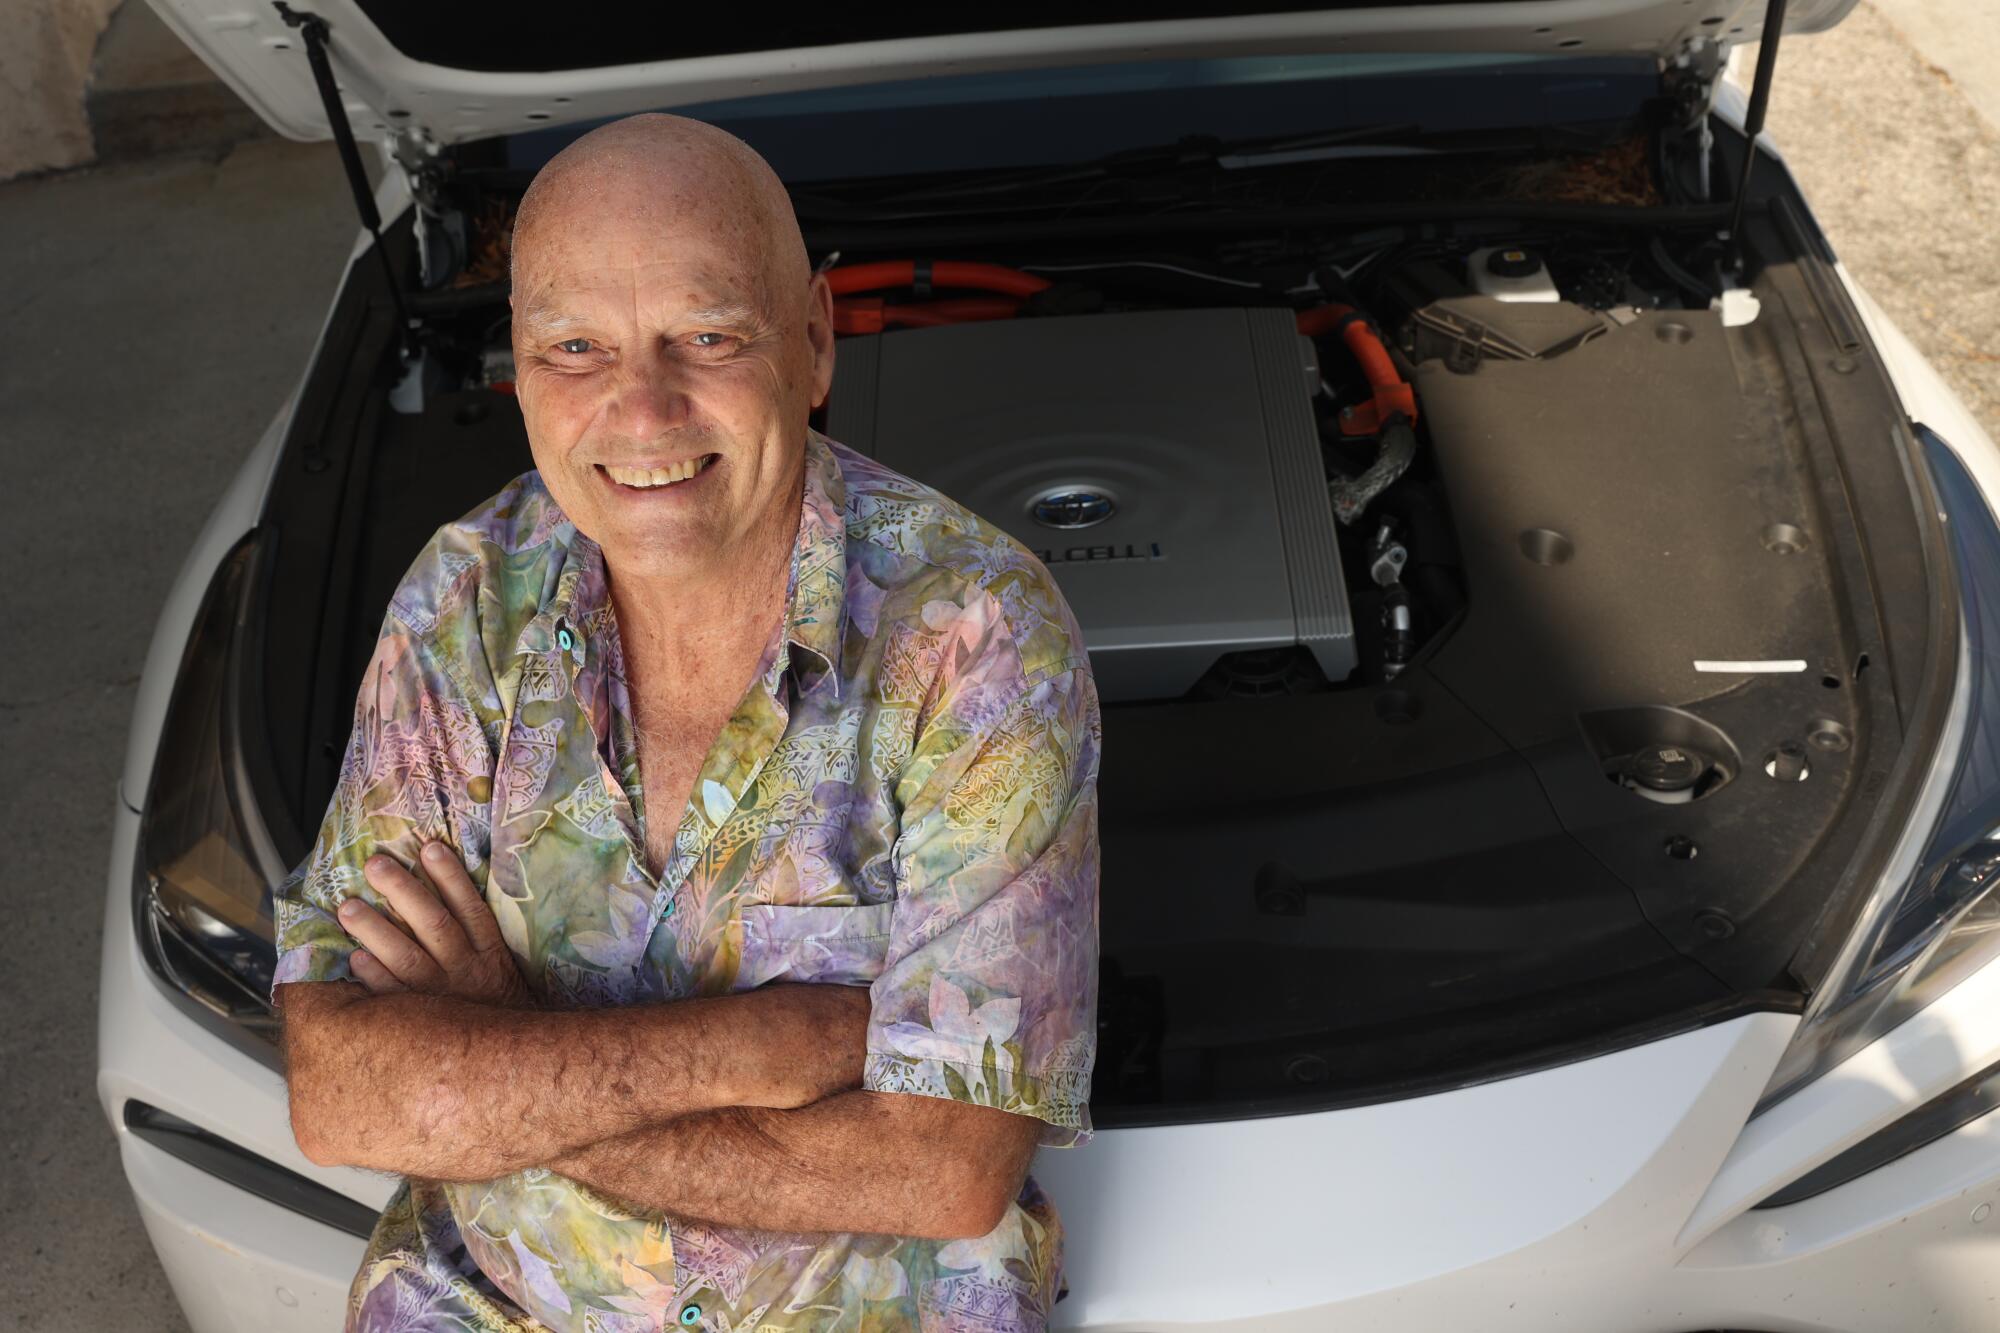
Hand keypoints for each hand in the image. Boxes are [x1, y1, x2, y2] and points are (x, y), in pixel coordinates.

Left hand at [336, 842, 530, 1004]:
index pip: (470, 908)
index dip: (450, 877)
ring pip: (408, 958)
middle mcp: (465, 970)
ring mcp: (441, 996)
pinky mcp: (420, 1020)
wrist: (504, 1057)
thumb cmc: (496, 1003)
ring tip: (348, 907)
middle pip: (434, 925)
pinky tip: (354, 957)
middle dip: (403, 892)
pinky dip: (375, 977)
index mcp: (489, 952)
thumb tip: (445, 887)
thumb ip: (478, 934)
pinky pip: (393, 997)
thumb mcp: (501, 965)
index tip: (430, 848)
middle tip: (375, 864)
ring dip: (376, 931)